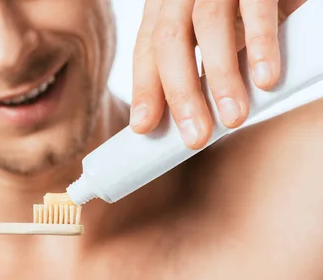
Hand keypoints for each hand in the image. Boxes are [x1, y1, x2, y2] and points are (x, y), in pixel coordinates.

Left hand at [130, 0, 289, 148]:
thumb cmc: (247, 7)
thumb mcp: (216, 33)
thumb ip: (202, 64)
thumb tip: (191, 119)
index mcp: (168, 6)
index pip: (147, 49)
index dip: (144, 89)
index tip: (143, 127)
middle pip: (170, 41)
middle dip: (180, 94)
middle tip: (195, 136)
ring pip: (208, 26)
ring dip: (220, 78)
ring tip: (233, 117)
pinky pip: (257, 8)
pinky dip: (261, 45)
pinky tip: (265, 80)